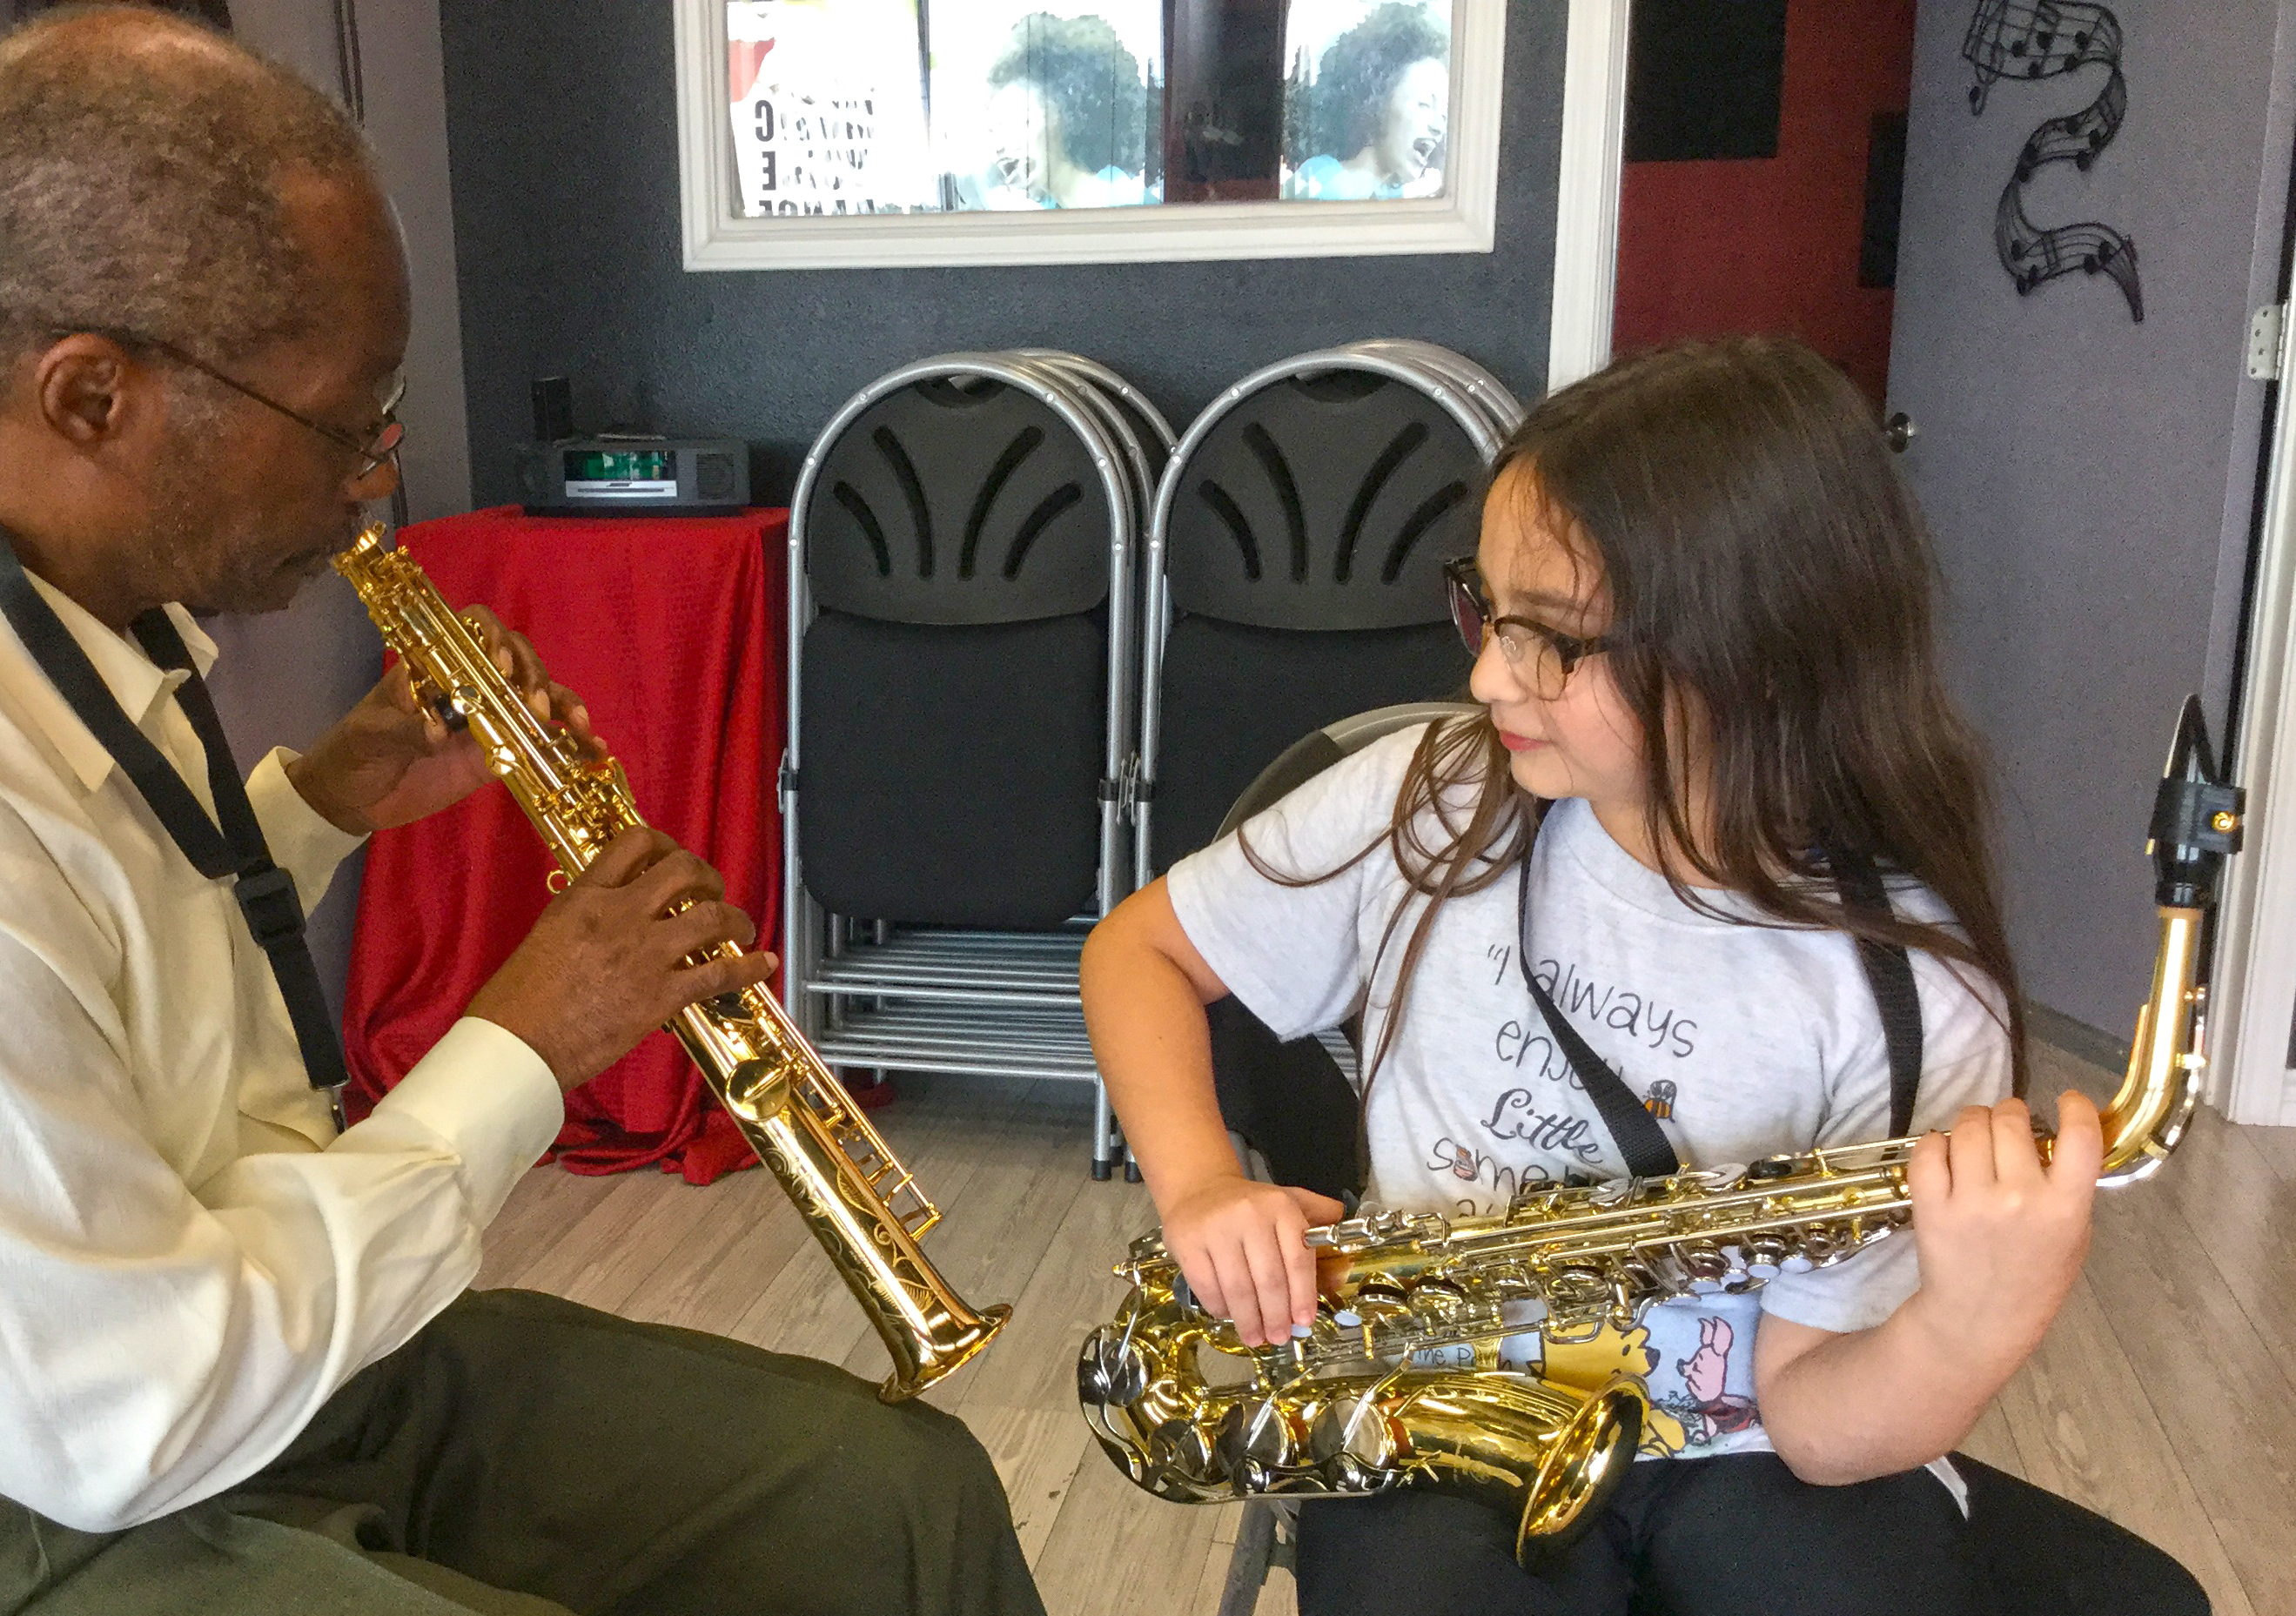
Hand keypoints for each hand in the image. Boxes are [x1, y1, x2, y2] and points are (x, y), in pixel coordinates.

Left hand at [287, 606, 602, 835]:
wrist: (351, 798)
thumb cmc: (354, 753)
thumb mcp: (371, 736)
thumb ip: (405, 729)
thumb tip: (442, 730)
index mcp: (437, 667)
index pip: (473, 629)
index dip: (493, 638)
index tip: (500, 668)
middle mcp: (470, 683)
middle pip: (517, 658)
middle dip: (533, 675)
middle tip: (534, 705)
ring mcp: (489, 717)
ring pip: (537, 694)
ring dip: (562, 702)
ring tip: (578, 724)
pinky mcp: (500, 753)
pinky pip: (539, 740)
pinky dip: (568, 740)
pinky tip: (591, 746)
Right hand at [465, 827, 777, 1091]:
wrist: (515, 1046)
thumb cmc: (516, 1002)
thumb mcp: (545, 936)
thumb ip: (583, 917)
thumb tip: (610, 916)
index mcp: (584, 897)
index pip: (635, 844)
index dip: (666, 845)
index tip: (674, 858)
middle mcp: (618, 914)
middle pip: (683, 870)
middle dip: (707, 877)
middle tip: (712, 891)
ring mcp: (643, 953)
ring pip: (710, 915)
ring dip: (735, 919)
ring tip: (741, 927)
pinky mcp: (660, 995)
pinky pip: (718, 973)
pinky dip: (748, 968)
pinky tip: (762, 964)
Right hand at [1160, 1174, 1345, 1347]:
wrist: (1198, 1189)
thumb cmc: (1251, 1206)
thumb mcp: (1288, 1203)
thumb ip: (1319, 1223)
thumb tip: (1344, 1260)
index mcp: (1281, 1208)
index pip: (1297, 1259)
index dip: (1303, 1295)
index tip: (1304, 1322)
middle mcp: (1250, 1215)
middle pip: (1268, 1279)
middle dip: (1277, 1316)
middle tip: (1279, 1338)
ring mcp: (1216, 1229)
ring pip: (1238, 1288)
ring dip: (1249, 1320)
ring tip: (1256, 1338)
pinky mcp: (1187, 1244)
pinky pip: (1208, 1287)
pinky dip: (1221, 1309)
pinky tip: (1229, 1316)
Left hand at [1902, 1093, 2101, 1375]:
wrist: (1980, 1318)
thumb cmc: (2035, 1276)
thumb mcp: (2074, 1236)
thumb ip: (2071, 1185)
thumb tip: (2059, 1132)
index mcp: (2066, 1207)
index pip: (2081, 1136)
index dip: (2076, 1107)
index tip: (2068, 1101)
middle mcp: (2019, 1198)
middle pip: (2011, 1119)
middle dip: (2010, 1114)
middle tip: (2008, 1127)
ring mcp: (1971, 1200)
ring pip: (1968, 1126)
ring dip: (1973, 1123)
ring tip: (1976, 1139)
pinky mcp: (1930, 1204)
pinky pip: (1928, 1147)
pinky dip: (1936, 1143)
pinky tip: (1947, 1156)